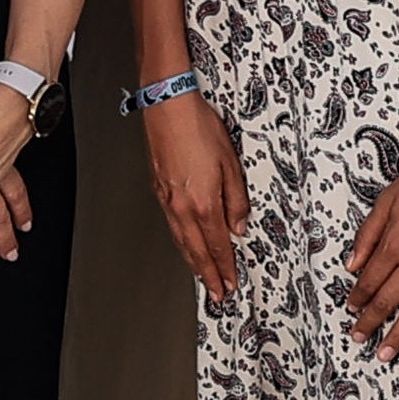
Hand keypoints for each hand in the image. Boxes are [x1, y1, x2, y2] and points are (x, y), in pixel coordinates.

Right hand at [148, 88, 248, 302]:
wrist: (168, 106)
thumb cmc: (198, 127)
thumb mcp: (231, 163)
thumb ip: (236, 199)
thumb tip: (239, 225)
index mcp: (203, 203)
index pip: (217, 245)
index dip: (225, 267)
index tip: (230, 283)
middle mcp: (182, 207)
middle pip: (197, 251)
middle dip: (208, 275)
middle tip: (216, 293)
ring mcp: (167, 200)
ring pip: (182, 241)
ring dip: (193, 263)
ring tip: (202, 276)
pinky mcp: (159, 189)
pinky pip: (172, 227)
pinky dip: (181, 243)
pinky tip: (185, 244)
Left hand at [346, 127, 398, 352]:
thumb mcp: (386, 200)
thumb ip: (367, 235)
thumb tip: (351, 264)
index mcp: (394, 244)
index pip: (369, 280)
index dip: (357, 298)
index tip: (351, 308)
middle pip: (388, 300)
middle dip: (370, 322)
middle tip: (359, 338)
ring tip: (387, 353)